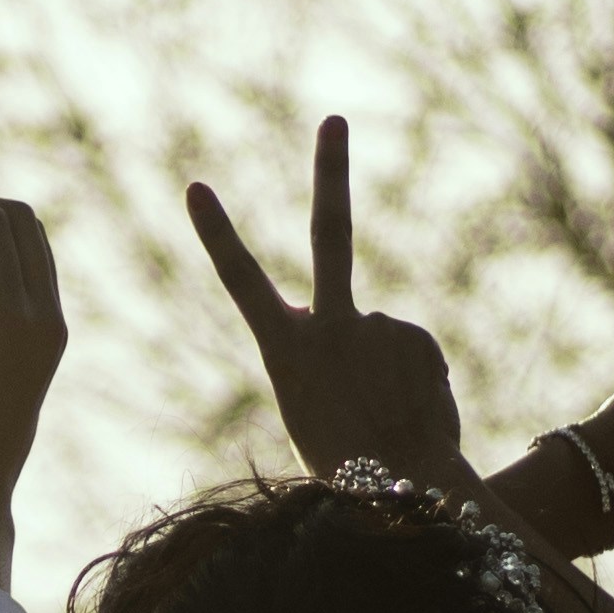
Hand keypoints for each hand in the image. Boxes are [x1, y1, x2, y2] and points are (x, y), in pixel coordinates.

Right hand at [185, 115, 471, 490]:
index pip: (242, 282)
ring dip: (383, 370)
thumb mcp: (311, 408)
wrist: (405, 492)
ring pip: (378, 333)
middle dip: (330, 173)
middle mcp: (330, 328)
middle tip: (334, 120)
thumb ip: (327, 353)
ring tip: (384, 418)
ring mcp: (377, 329)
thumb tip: (368, 324)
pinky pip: (411, 350)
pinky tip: (410, 411)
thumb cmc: (343, 466)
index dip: (217, 234)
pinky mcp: (416, 339)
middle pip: (330, 235)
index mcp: (285, 351)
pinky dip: (413, 377)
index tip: (196, 187)